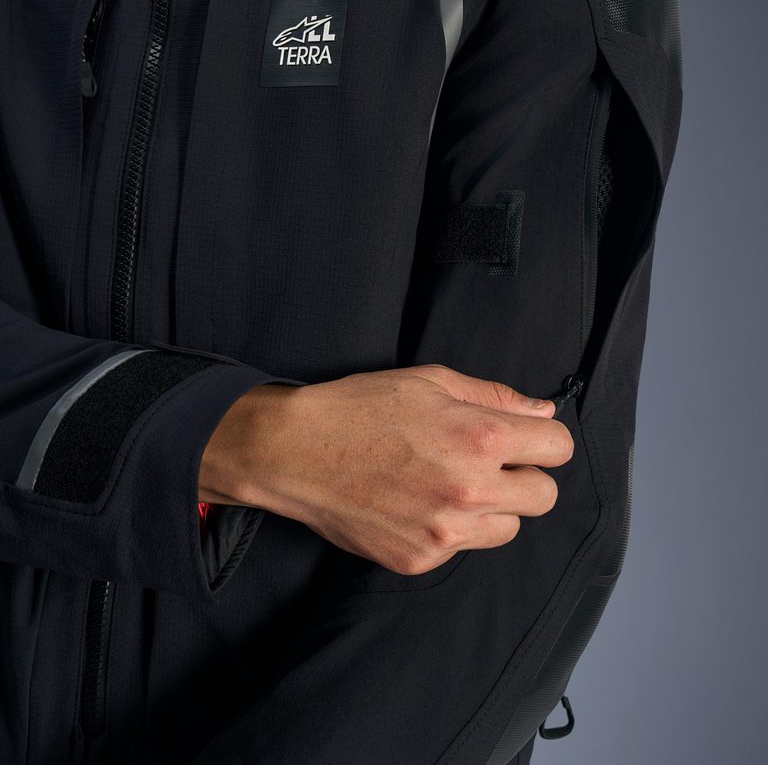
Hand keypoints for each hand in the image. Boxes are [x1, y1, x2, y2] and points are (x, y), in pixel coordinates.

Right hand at [199, 364, 572, 574]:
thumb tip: (543, 413)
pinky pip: (461, 549)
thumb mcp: (431, 381)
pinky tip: (415, 502)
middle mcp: (471, 489)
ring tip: (448, 482)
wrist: (295, 451)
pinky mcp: (420, 560)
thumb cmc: (360, 407)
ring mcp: (446, 532)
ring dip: (492, 507)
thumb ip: (495, 397)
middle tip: (489, 461)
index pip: (559, 449)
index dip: (544, 440)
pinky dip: (449, 529)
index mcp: (480, 436)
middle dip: (525, 476)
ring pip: (508, 528)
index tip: (526, 439)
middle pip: (545, 497)